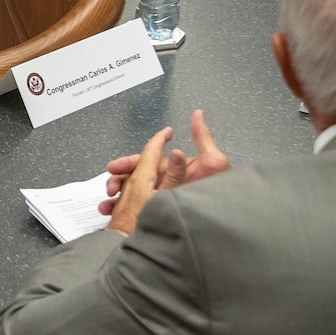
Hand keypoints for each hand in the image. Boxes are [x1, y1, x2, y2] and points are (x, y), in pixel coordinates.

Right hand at [100, 111, 231, 227]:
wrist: (228, 221)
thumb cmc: (223, 190)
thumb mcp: (214, 161)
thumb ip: (202, 138)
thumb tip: (197, 113)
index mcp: (173, 170)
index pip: (146, 164)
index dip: (129, 164)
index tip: (113, 167)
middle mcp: (166, 185)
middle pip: (135, 181)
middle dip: (118, 183)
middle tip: (109, 189)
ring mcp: (163, 201)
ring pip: (134, 198)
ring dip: (118, 201)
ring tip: (107, 207)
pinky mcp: (162, 217)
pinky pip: (139, 216)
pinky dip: (125, 217)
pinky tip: (115, 219)